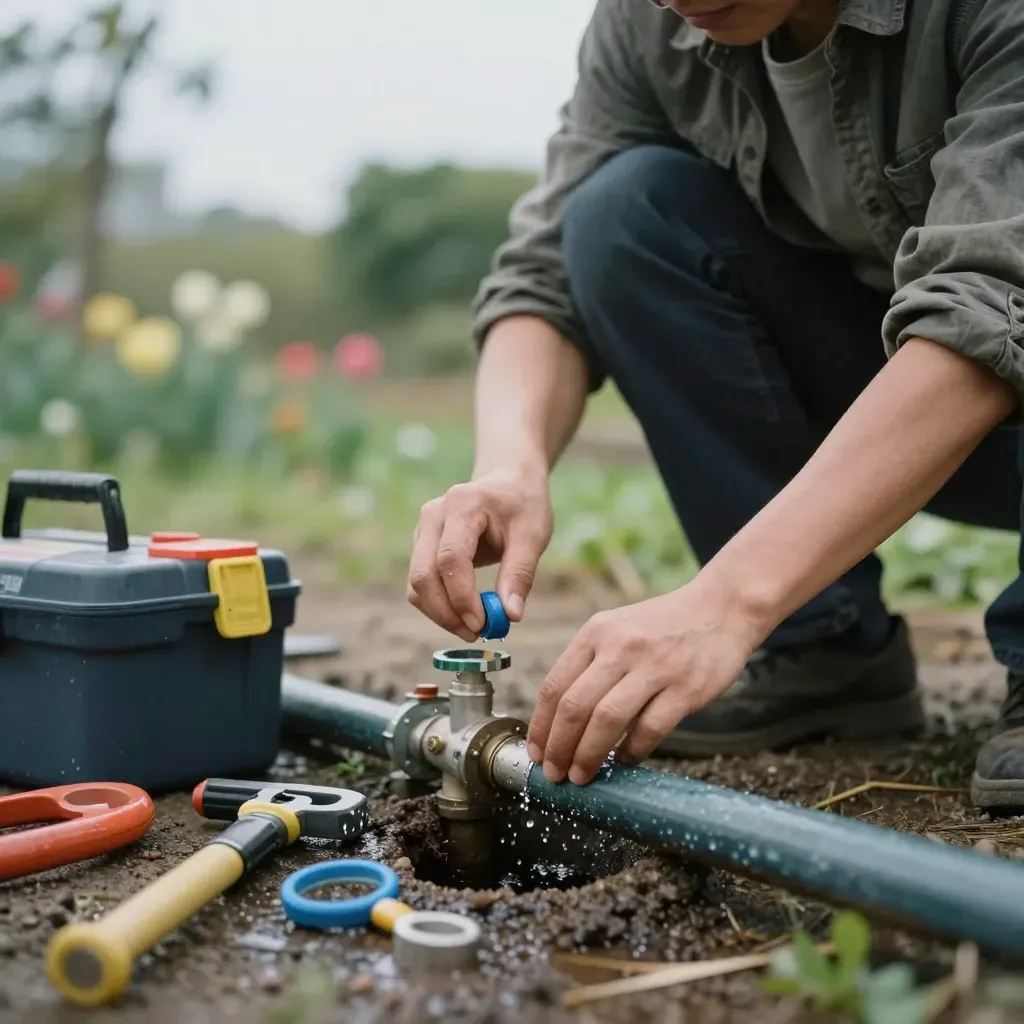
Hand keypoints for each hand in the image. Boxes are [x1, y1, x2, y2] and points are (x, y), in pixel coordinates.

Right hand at [407, 469, 552, 641]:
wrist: (508, 481)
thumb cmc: (523, 505)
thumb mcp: (533, 535)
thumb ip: (520, 574)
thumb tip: (510, 616)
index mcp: (463, 504)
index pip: (451, 558)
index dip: (462, 597)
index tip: (482, 624)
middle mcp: (433, 514)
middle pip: (424, 574)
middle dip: (446, 612)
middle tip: (476, 634)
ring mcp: (422, 529)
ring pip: (417, 583)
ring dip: (441, 614)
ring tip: (474, 628)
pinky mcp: (421, 545)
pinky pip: (420, 583)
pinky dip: (438, 606)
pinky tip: (464, 615)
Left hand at [526, 581, 764, 784]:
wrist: (722, 608)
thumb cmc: (664, 625)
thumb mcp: (617, 628)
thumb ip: (589, 663)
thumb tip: (558, 718)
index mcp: (596, 632)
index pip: (554, 686)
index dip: (540, 727)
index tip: (535, 753)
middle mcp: (620, 646)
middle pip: (574, 706)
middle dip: (559, 748)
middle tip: (554, 774)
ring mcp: (654, 666)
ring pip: (607, 720)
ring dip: (588, 755)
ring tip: (582, 776)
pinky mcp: (686, 687)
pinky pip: (650, 728)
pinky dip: (632, 751)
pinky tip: (625, 760)